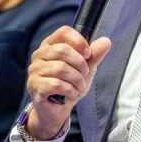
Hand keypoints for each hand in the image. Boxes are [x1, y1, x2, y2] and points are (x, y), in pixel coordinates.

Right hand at [26, 25, 110, 139]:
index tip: (88, 54)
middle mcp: (39, 55)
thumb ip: (95, 54)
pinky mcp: (35, 86)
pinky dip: (70, 90)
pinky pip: (56, 84)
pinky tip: (71, 94)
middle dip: (80, 64)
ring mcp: (34, 70)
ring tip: (80, 87)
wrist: (58, 109)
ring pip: (61, 68)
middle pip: (63, 50)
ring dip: (77, 80)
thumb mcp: (86, 67)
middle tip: (85, 75)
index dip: (79, 41)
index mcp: (51, 45)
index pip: (64, 32)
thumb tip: (106, 41)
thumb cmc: (70, 84)